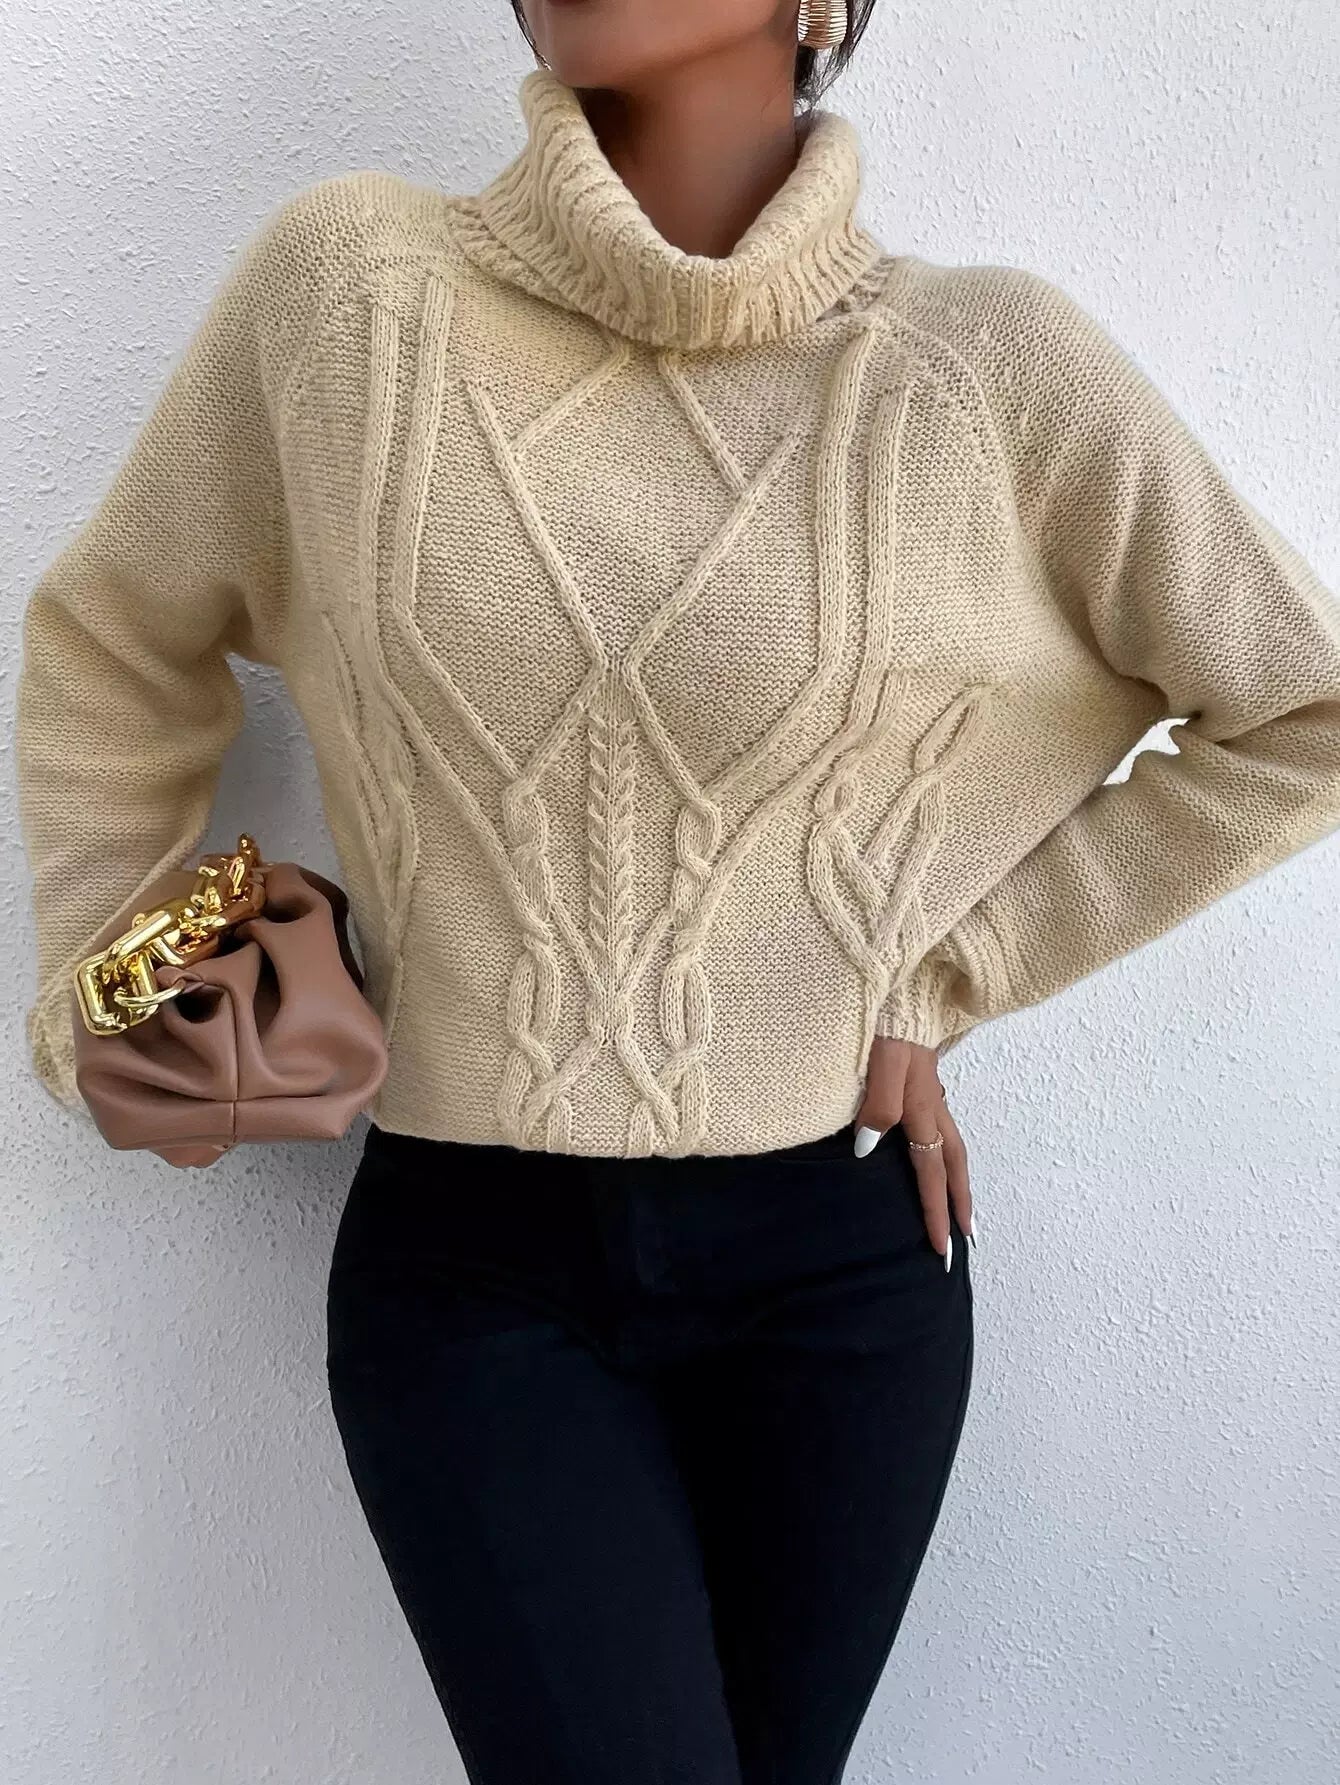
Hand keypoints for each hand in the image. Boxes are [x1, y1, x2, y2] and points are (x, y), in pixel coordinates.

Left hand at [853, 1035, 972, 1268]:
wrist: (899, 985)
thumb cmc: (886, 1022)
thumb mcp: (878, 1062)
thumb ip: (877, 1105)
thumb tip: (869, 1149)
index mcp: (921, 1107)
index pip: (931, 1171)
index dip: (935, 1211)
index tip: (940, 1248)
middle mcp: (931, 1103)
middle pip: (954, 1162)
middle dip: (960, 1203)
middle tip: (966, 1238)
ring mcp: (928, 1090)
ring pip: (951, 1144)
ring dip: (957, 1179)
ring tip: (959, 1205)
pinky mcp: (921, 1077)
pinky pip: (940, 1126)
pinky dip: (944, 1151)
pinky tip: (932, 1150)